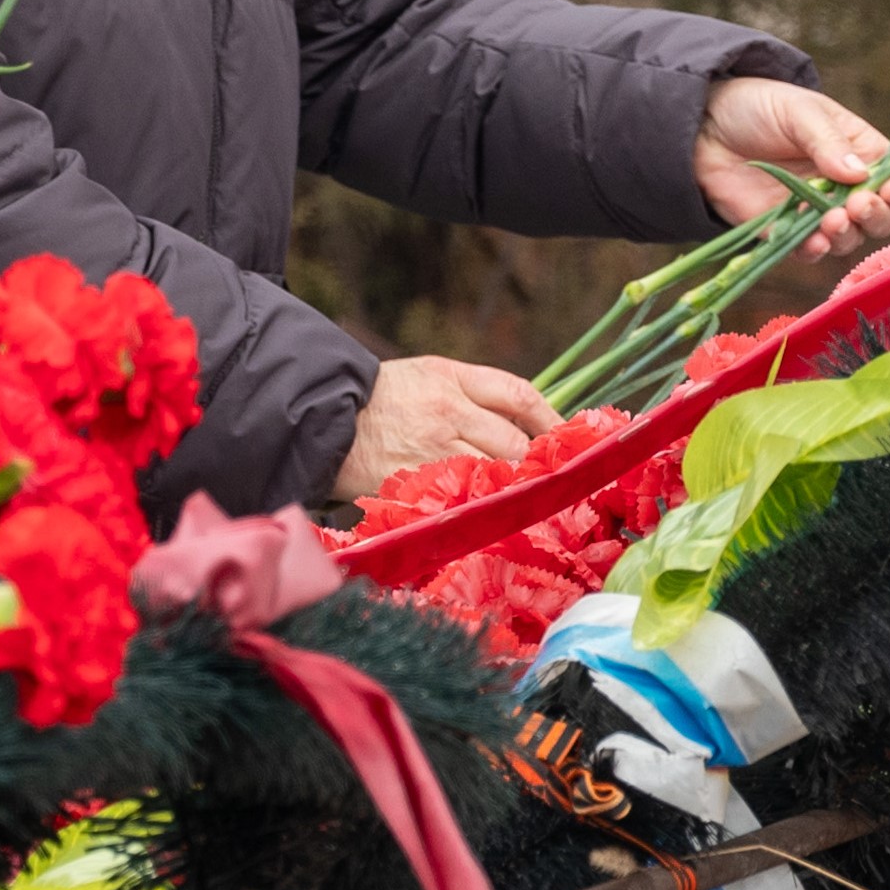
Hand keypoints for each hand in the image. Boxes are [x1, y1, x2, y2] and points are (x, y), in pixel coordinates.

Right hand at [328, 355, 557, 506]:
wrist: (321, 419)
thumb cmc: (380, 399)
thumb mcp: (427, 376)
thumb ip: (475, 394)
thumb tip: (527, 424)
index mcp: (450, 378)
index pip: (517, 394)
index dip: (551, 418)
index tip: (568, 437)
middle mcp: (445, 412)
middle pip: (512, 443)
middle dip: (534, 463)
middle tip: (550, 478)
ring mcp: (430, 451)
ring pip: (492, 476)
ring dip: (512, 490)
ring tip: (524, 500)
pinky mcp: (415, 484)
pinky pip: (462, 500)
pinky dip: (479, 508)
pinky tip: (487, 513)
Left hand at [693, 76, 889, 262]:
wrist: (701, 127)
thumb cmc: (757, 107)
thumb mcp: (798, 112)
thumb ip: (828, 142)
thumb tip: (860, 174)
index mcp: (861, 151)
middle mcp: (845, 186)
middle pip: (883, 215)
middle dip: (878, 214)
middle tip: (858, 204)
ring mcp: (816, 212)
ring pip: (850, 238)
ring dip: (848, 234)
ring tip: (833, 220)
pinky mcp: (785, 232)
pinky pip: (809, 251)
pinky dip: (816, 250)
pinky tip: (813, 241)